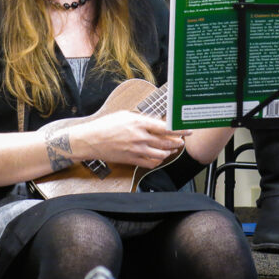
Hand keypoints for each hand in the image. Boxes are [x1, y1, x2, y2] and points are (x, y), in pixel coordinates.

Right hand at [73, 111, 188, 168]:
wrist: (90, 140)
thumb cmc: (105, 125)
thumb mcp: (125, 114)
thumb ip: (142, 118)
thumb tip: (156, 122)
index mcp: (139, 123)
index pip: (165, 127)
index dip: (179, 129)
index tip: (187, 130)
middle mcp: (140, 137)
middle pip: (166, 142)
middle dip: (177, 142)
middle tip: (181, 140)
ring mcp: (136, 150)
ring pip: (161, 154)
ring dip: (169, 152)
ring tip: (172, 148)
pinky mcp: (132, 160)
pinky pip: (150, 163)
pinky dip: (158, 161)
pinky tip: (159, 157)